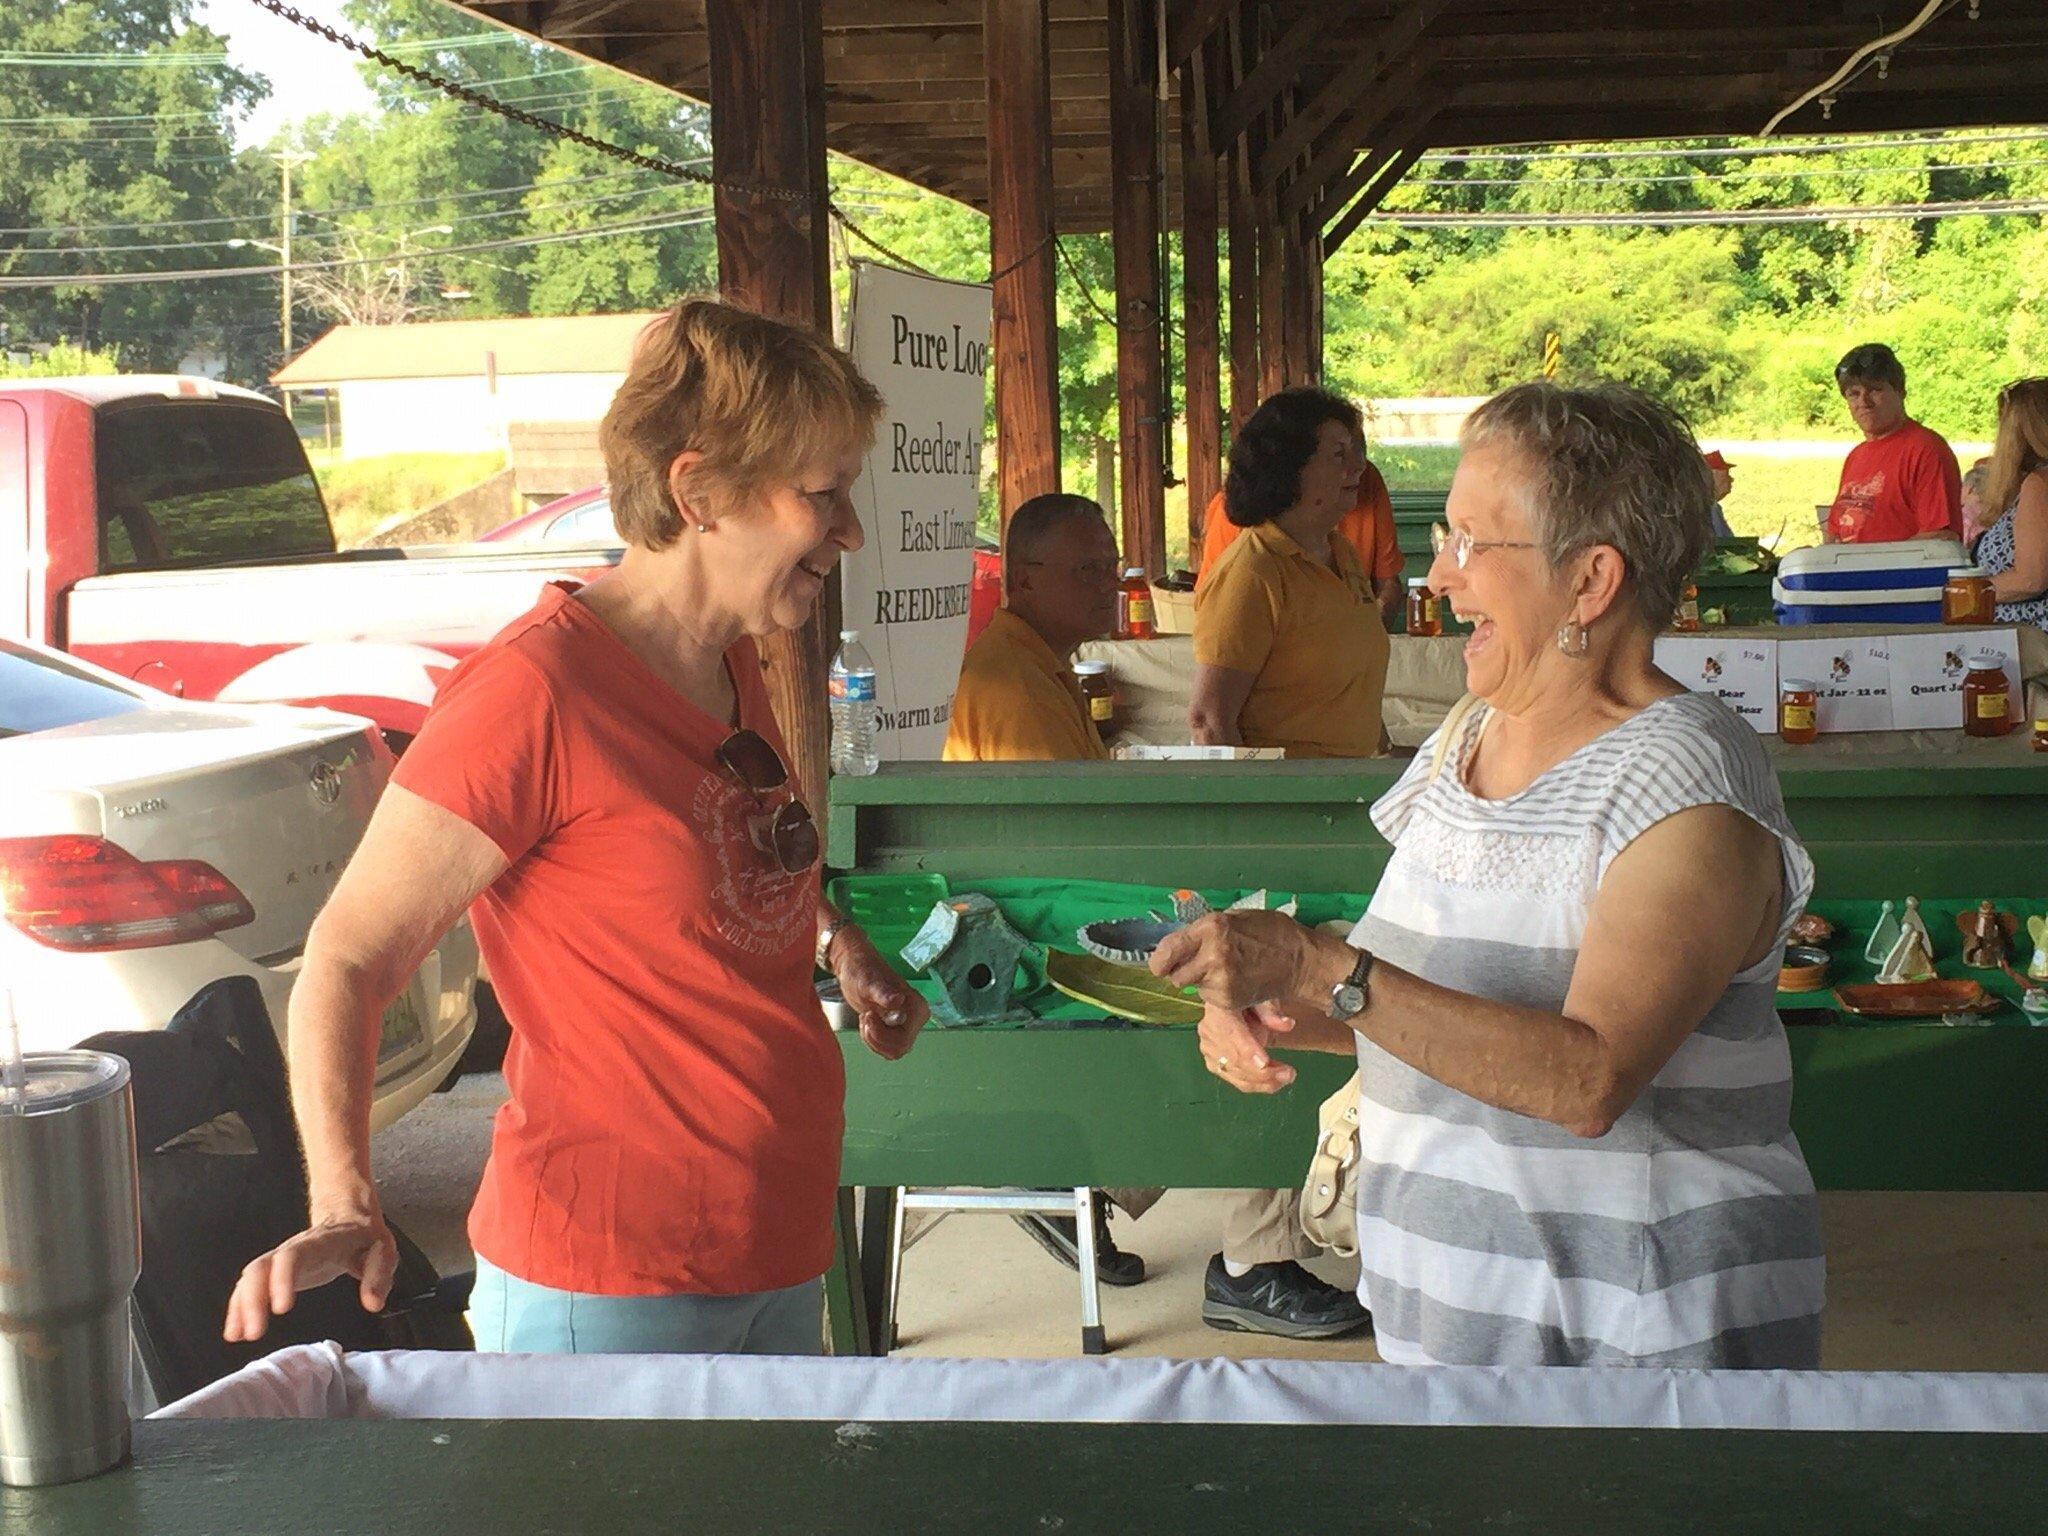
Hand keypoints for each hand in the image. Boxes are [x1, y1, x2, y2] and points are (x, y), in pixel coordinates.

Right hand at [223, 1207, 396, 1342]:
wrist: (349, 1216)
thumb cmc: (366, 1238)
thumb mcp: (384, 1251)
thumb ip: (378, 1275)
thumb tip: (372, 1303)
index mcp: (320, 1243)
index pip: (293, 1257)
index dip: (282, 1279)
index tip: (280, 1309)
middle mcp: (293, 1249)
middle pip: (261, 1268)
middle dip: (252, 1300)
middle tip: (255, 1333)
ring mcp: (280, 1259)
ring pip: (250, 1277)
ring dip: (241, 1306)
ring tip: (238, 1336)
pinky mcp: (275, 1272)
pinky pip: (250, 1286)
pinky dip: (238, 1308)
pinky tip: (234, 1331)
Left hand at [832, 928, 927, 1060]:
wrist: (854, 967)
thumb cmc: (862, 970)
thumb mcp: (869, 981)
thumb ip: (884, 993)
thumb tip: (899, 1001)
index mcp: (917, 1008)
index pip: (902, 1040)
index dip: (881, 1034)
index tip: (868, 1014)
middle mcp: (916, 1019)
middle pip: (898, 1049)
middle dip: (876, 1037)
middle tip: (865, 1017)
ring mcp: (906, 1025)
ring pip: (891, 1051)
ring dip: (872, 1039)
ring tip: (865, 1017)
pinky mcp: (895, 1029)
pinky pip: (885, 1048)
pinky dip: (871, 1039)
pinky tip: (866, 1021)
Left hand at [1149, 910, 1320, 1010]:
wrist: (1299, 959)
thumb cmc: (1269, 932)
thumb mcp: (1233, 918)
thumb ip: (1204, 932)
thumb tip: (1178, 944)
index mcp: (1210, 928)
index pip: (1168, 950)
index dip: (1160, 960)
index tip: (1160, 964)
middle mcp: (1212, 955)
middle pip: (1176, 976)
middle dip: (1183, 971)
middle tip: (1200, 964)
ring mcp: (1221, 980)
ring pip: (1193, 988)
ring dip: (1202, 981)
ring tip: (1225, 970)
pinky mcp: (1230, 1000)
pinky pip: (1210, 998)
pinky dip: (1217, 992)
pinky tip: (1235, 980)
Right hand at [1197, 1002, 1296, 1093]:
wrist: (1231, 1002)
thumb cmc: (1248, 997)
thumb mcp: (1261, 996)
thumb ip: (1272, 1010)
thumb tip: (1287, 1025)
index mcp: (1218, 1008)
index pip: (1231, 1033)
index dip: (1248, 1051)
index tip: (1266, 1063)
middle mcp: (1209, 1031)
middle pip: (1234, 1060)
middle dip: (1263, 1073)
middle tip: (1290, 1074)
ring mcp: (1209, 1050)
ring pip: (1236, 1074)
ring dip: (1264, 1082)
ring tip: (1287, 1077)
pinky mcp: (1214, 1064)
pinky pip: (1237, 1080)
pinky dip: (1258, 1085)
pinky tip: (1276, 1081)